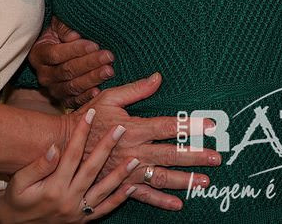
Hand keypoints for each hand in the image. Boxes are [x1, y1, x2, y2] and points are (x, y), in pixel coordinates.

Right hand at [0, 108, 135, 222]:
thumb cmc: (17, 201)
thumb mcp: (19, 183)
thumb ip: (38, 166)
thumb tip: (55, 147)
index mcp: (53, 188)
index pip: (70, 155)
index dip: (81, 133)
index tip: (90, 115)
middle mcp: (69, 200)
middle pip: (92, 169)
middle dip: (107, 147)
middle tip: (120, 128)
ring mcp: (78, 211)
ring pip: (104, 191)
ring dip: (120, 174)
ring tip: (135, 158)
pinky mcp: (83, 220)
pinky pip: (105, 209)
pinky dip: (119, 199)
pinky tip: (132, 187)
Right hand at [29, 19, 114, 107]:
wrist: (59, 51)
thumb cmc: (60, 34)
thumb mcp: (57, 25)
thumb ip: (64, 28)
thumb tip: (74, 36)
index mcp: (38, 55)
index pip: (56, 54)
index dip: (75, 50)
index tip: (94, 45)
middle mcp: (43, 75)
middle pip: (66, 71)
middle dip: (89, 63)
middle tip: (108, 57)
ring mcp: (52, 89)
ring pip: (72, 87)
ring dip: (92, 79)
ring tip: (109, 71)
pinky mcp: (63, 100)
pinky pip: (74, 101)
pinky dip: (87, 97)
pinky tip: (99, 91)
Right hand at [82, 73, 220, 210]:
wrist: (64, 146)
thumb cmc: (88, 119)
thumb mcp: (110, 98)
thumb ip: (136, 89)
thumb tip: (158, 77)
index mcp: (134, 128)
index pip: (169, 126)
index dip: (190, 125)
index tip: (210, 126)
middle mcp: (135, 151)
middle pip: (171, 154)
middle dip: (195, 156)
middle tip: (216, 157)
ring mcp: (130, 170)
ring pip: (162, 177)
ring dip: (185, 180)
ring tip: (205, 181)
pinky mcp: (122, 184)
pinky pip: (144, 195)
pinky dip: (161, 201)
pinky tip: (178, 204)